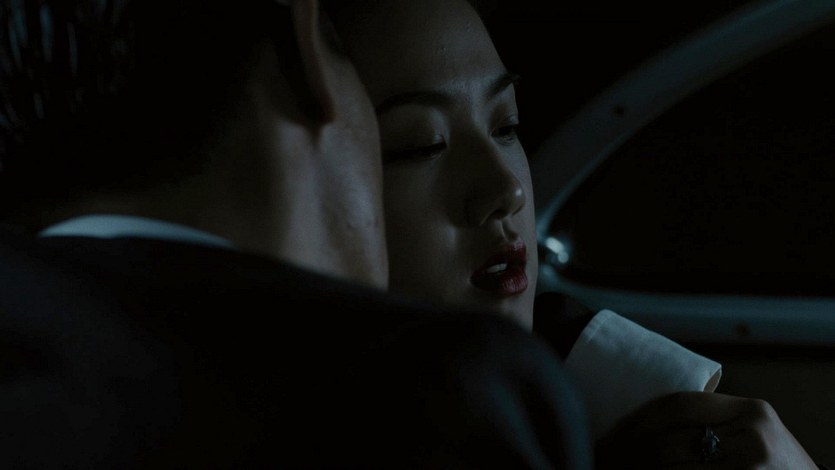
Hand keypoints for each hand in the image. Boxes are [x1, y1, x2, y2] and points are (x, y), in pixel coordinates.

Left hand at [595, 391, 817, 468]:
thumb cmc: (771, 465)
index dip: (636, 421)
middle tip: (602, 460)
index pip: (677, 404)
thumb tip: (638, 426)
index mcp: (751, 411)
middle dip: (628, 455)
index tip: (608, 434)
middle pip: (668, 443)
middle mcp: (754, 438)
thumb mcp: (749, 433)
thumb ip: (711, 422)